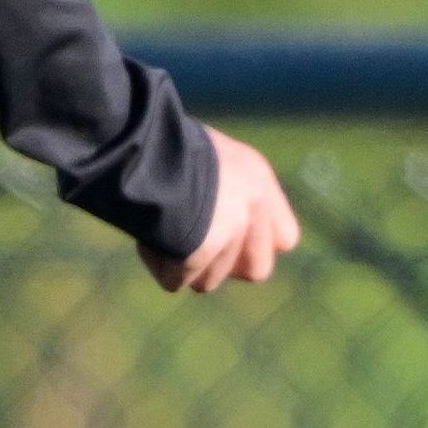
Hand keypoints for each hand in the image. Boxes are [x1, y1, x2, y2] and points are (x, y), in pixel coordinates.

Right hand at [148, 128, 302, 293]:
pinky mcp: (200, 251)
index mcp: (257, 178)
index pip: (286, 239)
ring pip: (209, 280)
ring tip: (161, 233)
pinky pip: (175, 281)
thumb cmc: (163, 147)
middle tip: (195, 249)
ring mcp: (231, 229)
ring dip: (184, 266)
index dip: (255, 247)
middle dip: (226, 267)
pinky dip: (159, 267)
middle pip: (257, 270)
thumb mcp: (207, 158)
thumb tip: (212, 222)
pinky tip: (147, 239)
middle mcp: (254, 205)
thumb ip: (225, 192)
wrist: (142, 147)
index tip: (224, 239)